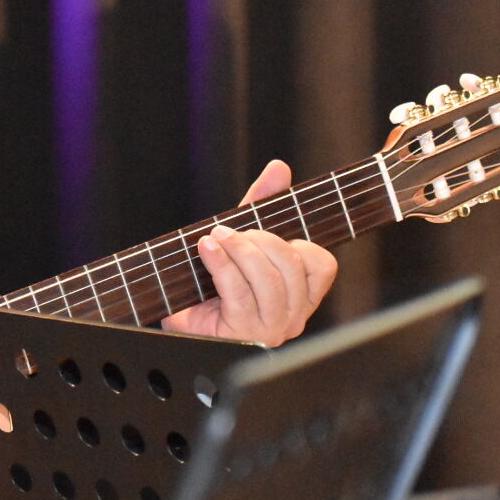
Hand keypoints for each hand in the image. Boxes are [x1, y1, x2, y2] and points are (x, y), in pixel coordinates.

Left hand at [160, 159, 337, 346]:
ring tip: (216, 237)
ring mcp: (270, 329)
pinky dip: (221, 263)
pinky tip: (206, 248)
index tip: (261, 231)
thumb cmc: (213, 282)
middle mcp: (293, 318)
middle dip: (259, 238)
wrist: (177, 318)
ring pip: (268, 279)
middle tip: (229, 231)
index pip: (322, 265)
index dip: (295, 240)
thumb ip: (262, 206)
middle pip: (291, 264)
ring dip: (239, 249)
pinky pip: (238, 291)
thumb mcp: (241, 240)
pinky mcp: (243, 332)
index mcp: (300, 299)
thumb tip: (280, 167)